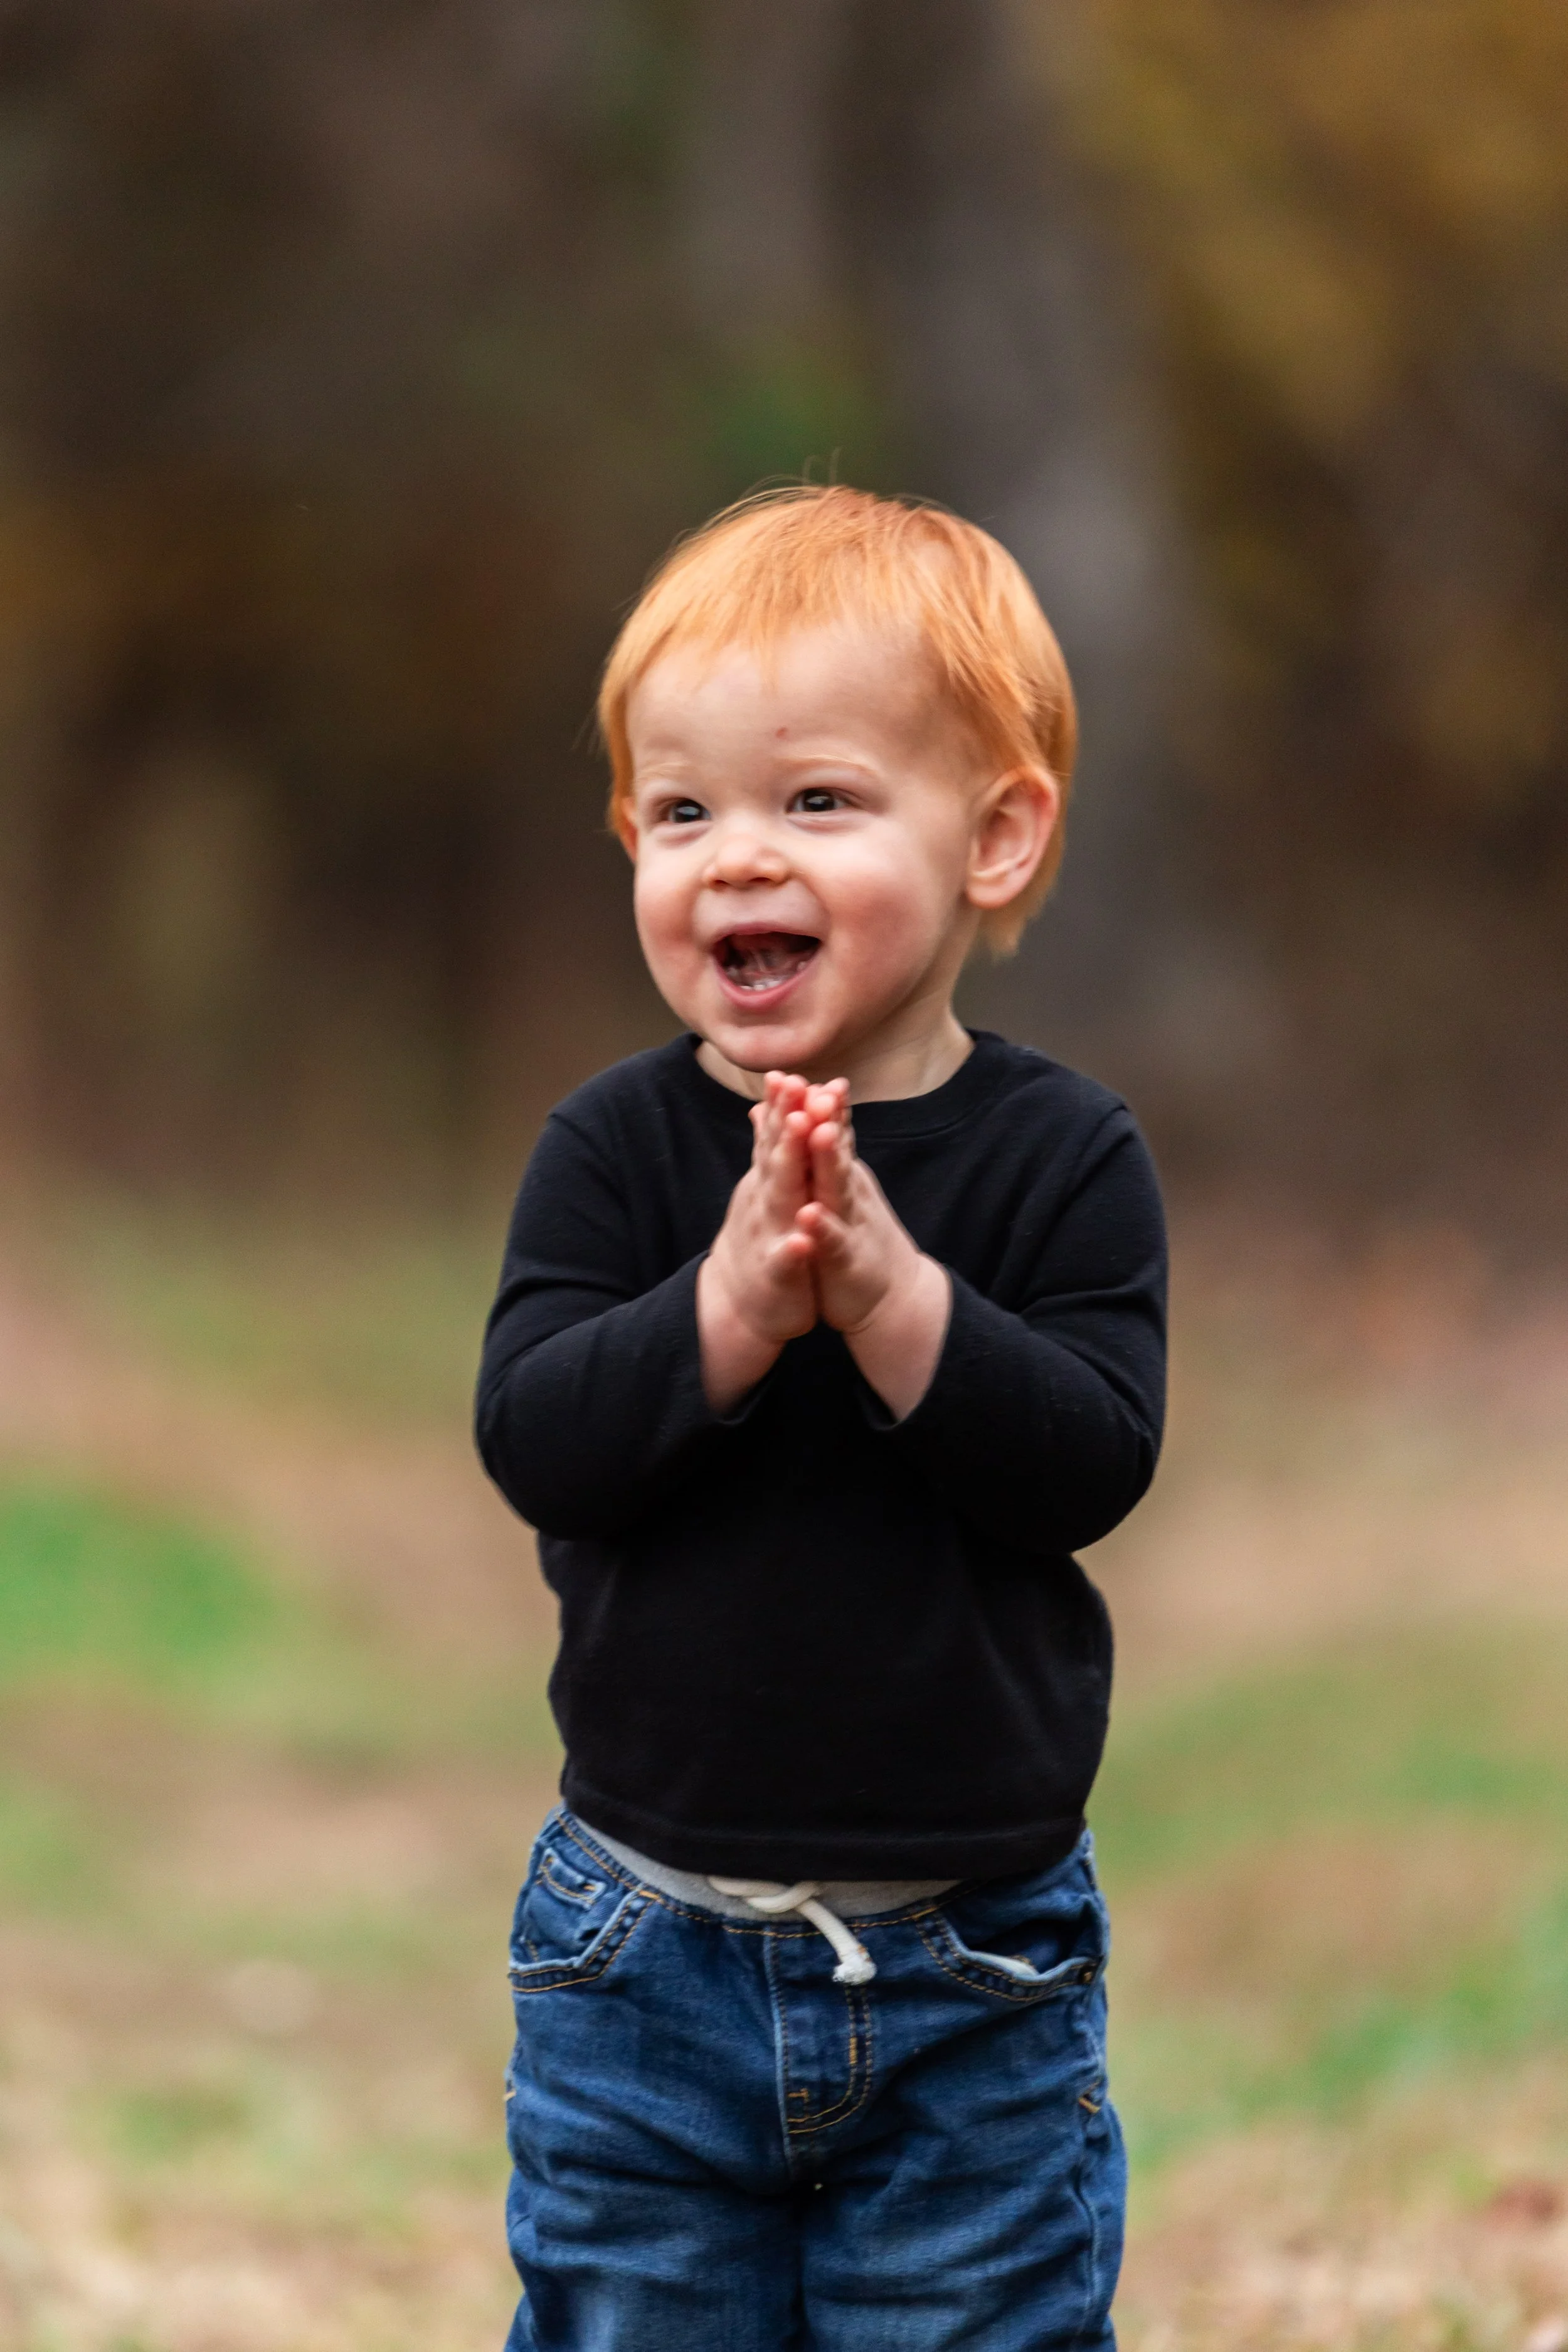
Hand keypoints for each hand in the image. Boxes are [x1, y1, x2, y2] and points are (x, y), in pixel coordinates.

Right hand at [697, 1071, 819, 1408]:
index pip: (776, 1136)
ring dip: (788, 1165)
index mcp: (768, 1182)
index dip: (783, 1103)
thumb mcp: (765, 1190)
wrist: (738, 1306)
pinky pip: (784, 1261)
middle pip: (776, 1155)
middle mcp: (765, 1201)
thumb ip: (767, 1148)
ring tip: (801, 1132)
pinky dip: (792, 1249)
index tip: (791, 1069)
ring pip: (779, 1197)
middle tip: (795, 1085)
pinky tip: (801, 1239)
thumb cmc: (761, 1241)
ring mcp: (768, 1235)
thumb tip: (765, 1104)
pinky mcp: (777, 1274)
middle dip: (786, 1120)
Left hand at [794, 1086, 951, 1417]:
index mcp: (837, 1173)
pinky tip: (809, 1216)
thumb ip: (821, 1145)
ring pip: (836, 1187)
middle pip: (832, 1147)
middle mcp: (846, 1190)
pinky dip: (822, 1228)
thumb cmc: (854, 1236)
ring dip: (829, 1159)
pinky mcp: (847, 1259)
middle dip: (822, 1115)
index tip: (786, 1072)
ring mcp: (849, 1223)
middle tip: (812, 1083)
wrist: (891, 1296)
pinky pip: (834, 1241)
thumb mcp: (832, 1187)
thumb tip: (806, 1100)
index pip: (824, 1130)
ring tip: (820, 1131)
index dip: (808, 1102)